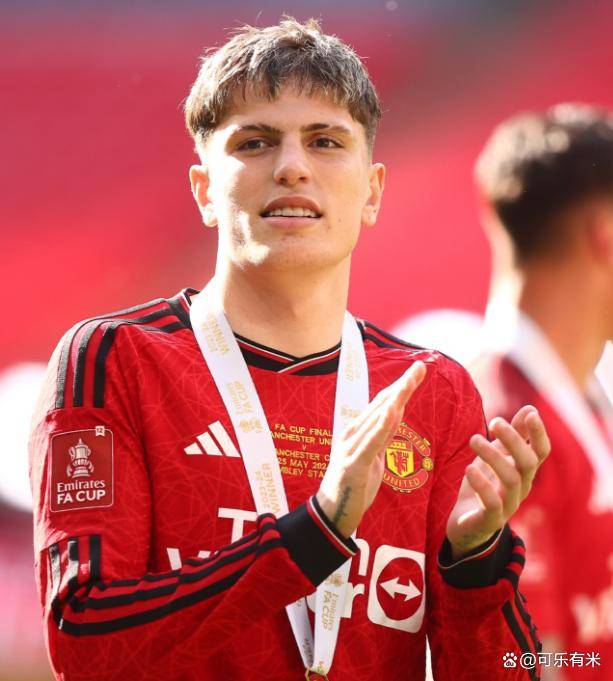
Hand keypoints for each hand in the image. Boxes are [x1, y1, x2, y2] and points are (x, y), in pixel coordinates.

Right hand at [316, 361, 426, 536]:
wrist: (332, 512)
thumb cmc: (353, 484)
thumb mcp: (373, 456)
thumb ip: (382, 435)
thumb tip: (395, 413)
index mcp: (357, 430)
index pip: (382, 402)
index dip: (400, 385)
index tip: (418, 369)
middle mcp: (352, 433)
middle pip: (382, 404)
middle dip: (403, 385)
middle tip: (421, 367)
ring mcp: (351, 448)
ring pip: (378, 419)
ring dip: (396, 398)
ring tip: (410, 382)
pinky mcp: (354, 465)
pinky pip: (372, 443)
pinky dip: (382, 425)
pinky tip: (393, 411)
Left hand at [446, 405, 550, 559]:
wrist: (466, 526)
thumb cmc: (483, 485)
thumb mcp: (496, 456)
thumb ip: (513, 435)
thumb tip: (531, 408)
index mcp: (524, 471)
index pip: (541, 452)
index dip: (539, 434)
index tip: (531, 414)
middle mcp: (521, 488)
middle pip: (528, 463)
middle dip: (514, 440)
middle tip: (495, 422)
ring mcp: (508, 505)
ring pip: (511, 479)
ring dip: (492, 456)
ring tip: (473, 439)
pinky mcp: (490, 520)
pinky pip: (492, 503)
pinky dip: (482, 485)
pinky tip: (469, 469)